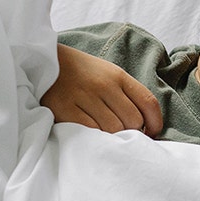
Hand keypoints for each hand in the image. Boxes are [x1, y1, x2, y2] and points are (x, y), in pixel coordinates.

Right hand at [41, 44, 162, 135]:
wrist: (43, 62)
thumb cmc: (80, 73)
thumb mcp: (108, 74)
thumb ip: (126, 95)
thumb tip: (146, 126)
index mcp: (118, 76)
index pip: (149, 103)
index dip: (155, 123)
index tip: (152, 133)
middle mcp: (104, 85)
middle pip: (133, 121)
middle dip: (133, 133)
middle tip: (123, 136)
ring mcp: (84, 97)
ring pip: (114, 129)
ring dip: (114, 138)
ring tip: (107, 136)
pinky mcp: (65, 109)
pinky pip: (91, 132)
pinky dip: (96, 138)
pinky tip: (92, 135)